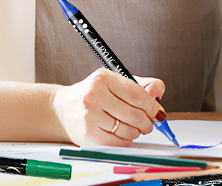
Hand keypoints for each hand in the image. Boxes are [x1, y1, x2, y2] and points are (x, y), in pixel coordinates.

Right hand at [51, 68, 165, 146]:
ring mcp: (89, 116)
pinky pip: (117, 143)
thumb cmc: (94, 94)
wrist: (64, 108)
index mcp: (103, 79)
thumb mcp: (115, 82)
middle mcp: (94, 96)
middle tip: (148, 123)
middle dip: (147, 122)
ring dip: (136, 132)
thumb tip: (157, 94)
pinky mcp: (88, 135)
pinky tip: (123, 135)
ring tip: (133, 128)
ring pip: (127, 130)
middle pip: (134, 115)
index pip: (137, 95)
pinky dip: (125, 141)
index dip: (152, 106)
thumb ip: (141, 85)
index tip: (157, 112)